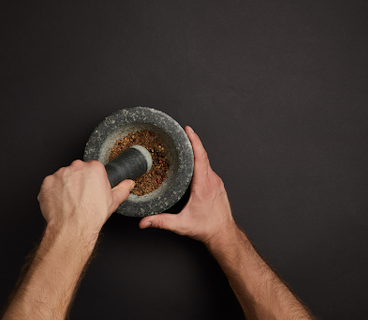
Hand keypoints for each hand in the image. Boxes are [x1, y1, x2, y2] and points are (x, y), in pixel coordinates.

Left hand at [38, 160, 134, 242]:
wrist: (73, 227)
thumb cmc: (91, 216)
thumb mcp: (113, 202)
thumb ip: (122, 189)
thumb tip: (128, 184)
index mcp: (94, 168)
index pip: (92, 168)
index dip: (91, 181)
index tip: (90, 189)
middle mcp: (77, 167)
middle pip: (77, 170)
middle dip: (77, 181)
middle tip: (80, 197)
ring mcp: (60, 174)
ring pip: (63, 177)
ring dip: (64, 186)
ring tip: (69, 202)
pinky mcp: (47, 182)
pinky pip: (50, 185)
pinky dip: (53, 193)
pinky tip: (59, 203)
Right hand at [139, 126, 235, 247]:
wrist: (223, 233)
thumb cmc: (205, 228)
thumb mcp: (181, 225)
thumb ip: (161, 222)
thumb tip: (144, 222)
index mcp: (203, 186)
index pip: (200, 158)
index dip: (194, 141)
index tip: (188, 130)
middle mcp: (212, 181)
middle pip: (203, 155)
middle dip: (192, 141)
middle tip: (182, 130)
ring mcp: (216, 182)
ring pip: (206, 161)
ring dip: (196, 150)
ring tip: (184, 142)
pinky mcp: (217, 184)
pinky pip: (208, 167)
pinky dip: (200, 160)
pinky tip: (191, 160)